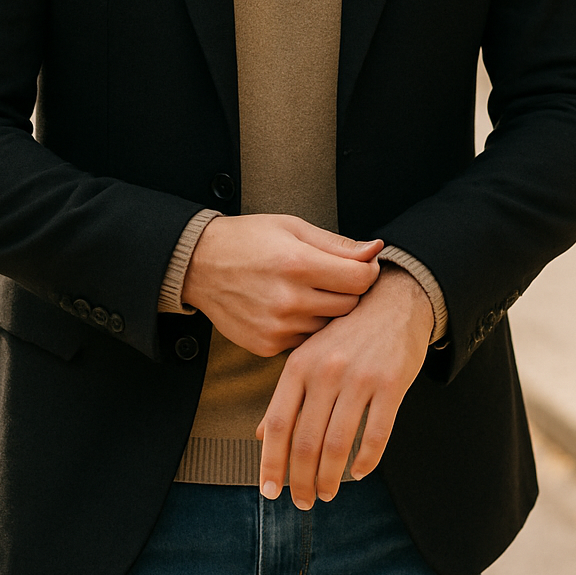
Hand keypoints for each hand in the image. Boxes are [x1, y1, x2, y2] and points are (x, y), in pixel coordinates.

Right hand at [181, 214, 382, 356]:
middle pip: (349, 305)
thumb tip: (376, 250)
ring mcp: (277, 327)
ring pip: (329, 326)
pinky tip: (292, 308)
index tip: (363, 266)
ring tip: (311, 292)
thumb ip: (337, 244)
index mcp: (297, 264)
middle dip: (349, 291)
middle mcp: (288, 300)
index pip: (360, 280)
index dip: (368, 271)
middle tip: (336, 278)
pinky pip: (306, 340)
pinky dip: (306, 326)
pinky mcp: (267, 346)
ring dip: (328, 311)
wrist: (199, 265)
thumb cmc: (248, 240)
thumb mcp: (292, 228)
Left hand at [255, 265, 431, 508]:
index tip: (269, 491)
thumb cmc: (345, 333)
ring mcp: (360, 377)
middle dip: (302, 480)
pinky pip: (377, 435)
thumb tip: (262, 435)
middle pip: (306, 441)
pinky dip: (366, 461)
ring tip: (327, 494)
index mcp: (300, 364)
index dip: (271, 463)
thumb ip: (287, 395)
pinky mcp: (391, 383)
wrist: (393, 299)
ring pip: (339, 444)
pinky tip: (359, 473)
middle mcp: (326, 371)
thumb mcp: (309, 355)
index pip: (278, 424)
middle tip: (303, 502)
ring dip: (331, 478)